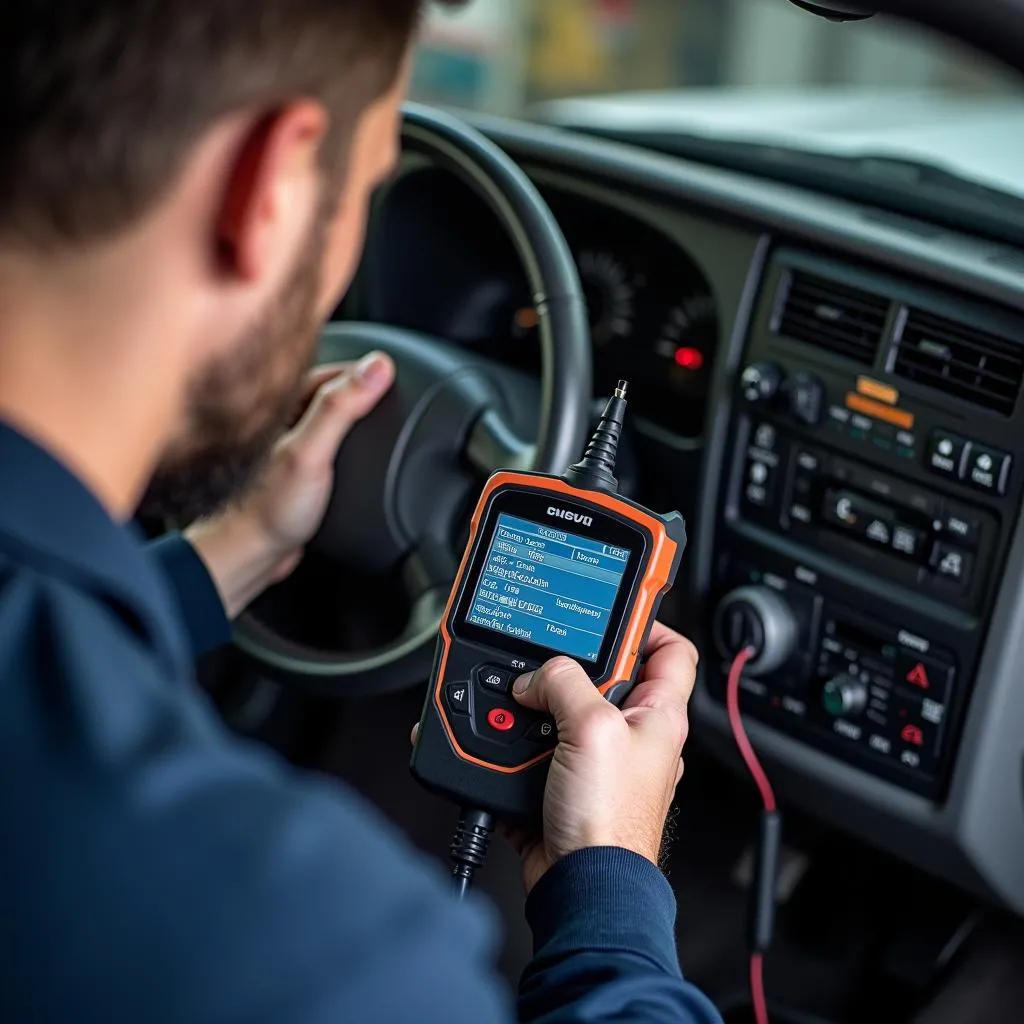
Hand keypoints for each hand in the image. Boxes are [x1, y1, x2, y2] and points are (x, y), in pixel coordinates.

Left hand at [187, 353, 393, 616]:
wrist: (249, 555)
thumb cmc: (267, 509)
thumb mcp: (310, 453)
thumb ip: (340, 408)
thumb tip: (377, 367)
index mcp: (277, 404)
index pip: (328, 371)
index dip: (361, 372)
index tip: (389, 375)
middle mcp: (279, 420)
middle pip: (328, 394)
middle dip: (356, 396)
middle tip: (385, 399)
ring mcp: (285, 444)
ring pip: (324, 421)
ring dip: (347, 424)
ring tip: (372, 428)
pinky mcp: (292, 470)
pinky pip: (321, 447)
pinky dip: (339, 449)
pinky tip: (349, 461)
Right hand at [508, 623, 697, 893]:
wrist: (580, 887)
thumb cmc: (610, 823)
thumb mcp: (593, 729)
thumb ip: (565, 684)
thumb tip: (537, 675)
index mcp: (659, 715)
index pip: (671, 650)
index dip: (647, 622)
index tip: (616, 605)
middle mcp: (633, 735)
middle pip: (607, 676)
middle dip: (571, 665)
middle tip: (549, 660)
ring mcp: (599, 759)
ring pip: (566, 710)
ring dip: (538, 705)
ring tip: (521, 704)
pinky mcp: (566, 782)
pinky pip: (539, 746)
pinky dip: (517, 740)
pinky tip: (503, 738)